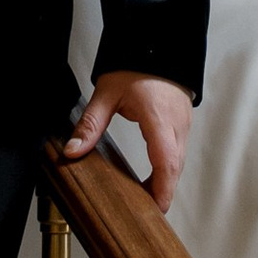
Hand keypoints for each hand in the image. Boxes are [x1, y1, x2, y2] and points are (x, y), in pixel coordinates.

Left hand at [61, 72, 193, 212]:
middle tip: (145, 214)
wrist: (157, 43)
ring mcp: (183, 124)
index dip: (162, 188)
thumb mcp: (107, 93)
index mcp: (159, 117)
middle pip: (174, 167)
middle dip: (162, 192)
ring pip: (178, 161)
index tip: (155, 209)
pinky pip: (178, 152)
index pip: (166, 161)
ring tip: (146, 200)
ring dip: (165, 181)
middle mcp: (176, 124)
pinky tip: (154, 178)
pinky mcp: (182, 123)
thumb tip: (73, 150)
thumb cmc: (136, 64)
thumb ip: (90, 123)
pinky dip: (168, 169)